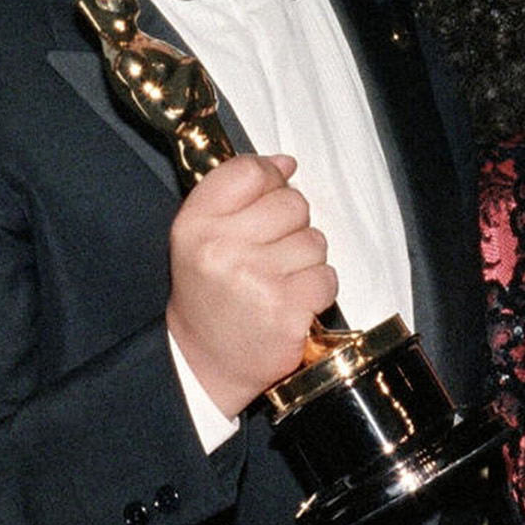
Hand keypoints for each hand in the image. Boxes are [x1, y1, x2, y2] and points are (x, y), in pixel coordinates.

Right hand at [166, 154, 338, 417]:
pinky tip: (292, 301)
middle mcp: (222, 248)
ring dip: (305, 260)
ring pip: (315, 240)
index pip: (248, 171)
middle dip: (291, 225)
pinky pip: (327, 277)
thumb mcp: (201, 235)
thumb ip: (237, 191)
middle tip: (270, 252)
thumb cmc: (209, 293)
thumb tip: (285, 162)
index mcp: (196, 223)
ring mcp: (256, 280)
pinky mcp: (288, 311)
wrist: (206, 362)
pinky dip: (316, 289)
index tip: (269, 197)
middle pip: (291, 202)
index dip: (270, 179)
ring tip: (278, 280)